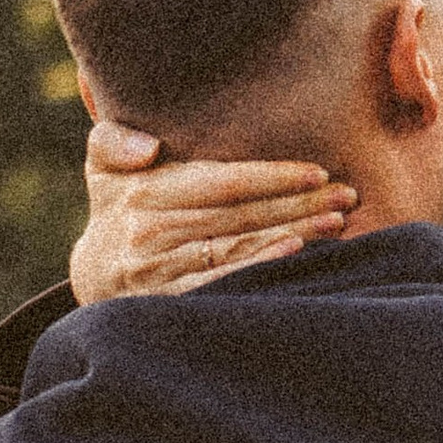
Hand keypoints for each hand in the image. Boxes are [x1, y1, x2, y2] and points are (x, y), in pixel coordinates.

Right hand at [67, 123, 355, 304]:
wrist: (94, 275)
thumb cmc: (117, 208)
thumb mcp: (104, 167)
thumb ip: (113, 141)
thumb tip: (147, 148)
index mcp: (144, 192)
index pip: (221, 181)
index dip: (272, 175)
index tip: (317, 172)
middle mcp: (149, 231)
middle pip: (239, 214)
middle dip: (298, 204)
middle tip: (347, 195)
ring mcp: (158, 270)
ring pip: (238, 246)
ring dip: (293, 233)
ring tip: (337, 223)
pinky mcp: (167, 302)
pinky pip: (221, 281)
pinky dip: (260, 267)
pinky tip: (295, 256)